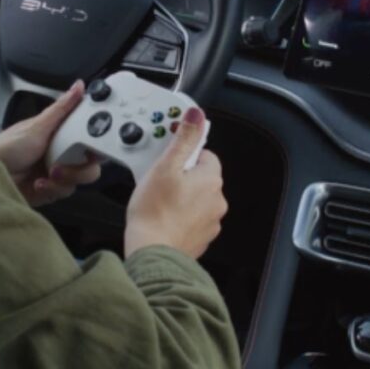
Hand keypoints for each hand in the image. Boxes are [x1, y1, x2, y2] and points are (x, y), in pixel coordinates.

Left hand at [0, 80, 101, 206]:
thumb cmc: (7, 146)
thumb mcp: (38, 125)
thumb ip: (62, 108)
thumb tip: (79, 85)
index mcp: (62, 136)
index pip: (90, 142)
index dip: (96, 147)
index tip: (91, 150)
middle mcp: (62, 155)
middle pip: (90, 166)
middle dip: (78, 169)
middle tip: (60, 166)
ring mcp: (57, 174)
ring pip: (78, 181)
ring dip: (63, 180)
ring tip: (46, 175)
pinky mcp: (50, 191)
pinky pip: (63, 193)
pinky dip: (52, 190)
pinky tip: (38, 184)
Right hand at [124, 107, 226, 258]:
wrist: (152, 252)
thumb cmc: (155, 212)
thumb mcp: (166, 166)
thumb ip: (184, 139)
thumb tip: (196, 116)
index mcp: (211, 179)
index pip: (204, 154)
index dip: (184, 154)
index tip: (169, 158)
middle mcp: (217, 200)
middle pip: (200, 177)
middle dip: (181, 176)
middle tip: (158, 180)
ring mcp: (210, 221)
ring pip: (195, 199)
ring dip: (181, 197)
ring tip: (158, 201)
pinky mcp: (200, 238)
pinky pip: (191, 219)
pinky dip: (179, 217)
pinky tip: (162, 217)